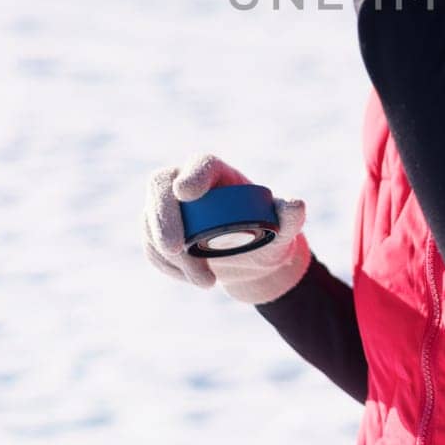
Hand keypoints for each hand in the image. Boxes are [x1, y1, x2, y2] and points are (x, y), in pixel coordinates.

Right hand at [142, 153, 312, 304]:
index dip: (192, 174)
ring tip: (206, 281)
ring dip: (170, 254)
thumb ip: (291, 217)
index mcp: (217, 172)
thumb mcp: (284, 229)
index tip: (186, 193)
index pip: (200, 163)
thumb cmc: (268, 236)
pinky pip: (150, 245)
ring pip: (151, 220)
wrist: (249, 261)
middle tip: (176, 248)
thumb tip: (295, 205)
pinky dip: (165, 265)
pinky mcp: (157, 230)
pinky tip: (190, 278)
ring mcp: (167, 205)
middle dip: (163, 217)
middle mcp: (186, 181)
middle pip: (161, 186)